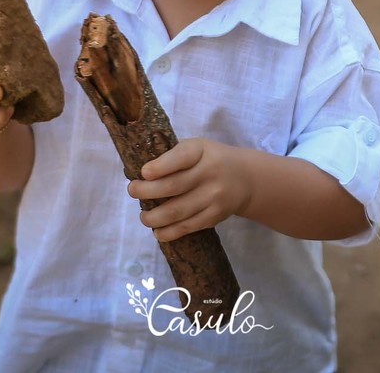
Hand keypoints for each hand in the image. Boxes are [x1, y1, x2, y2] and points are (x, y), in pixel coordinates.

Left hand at [127, 138, 250, 242]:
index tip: (143, 173)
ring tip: (143, 217)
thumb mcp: (197, 147)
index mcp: (201, 151)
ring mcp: (213, 197)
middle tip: (133, 191)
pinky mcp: (214, 216)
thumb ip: (173, 155)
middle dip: (146, 191)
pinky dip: (168, 232)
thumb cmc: (210, 159)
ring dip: (153, 217)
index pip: (180, 158)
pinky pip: (187, 227)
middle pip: (173, 186)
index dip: (160, 166)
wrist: (246, 178)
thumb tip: (139, 172)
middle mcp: (209, 174)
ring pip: (177, 211)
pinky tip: (157, 230)